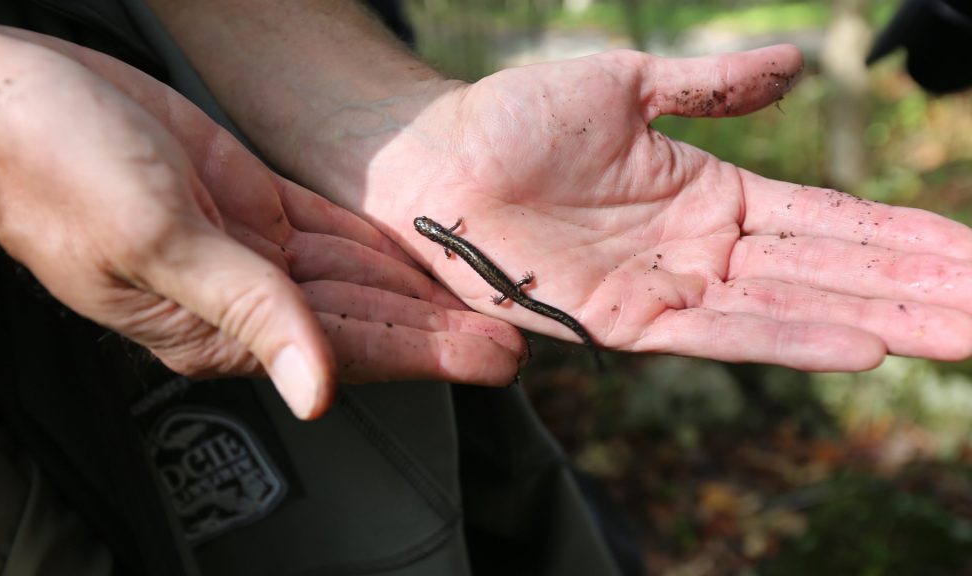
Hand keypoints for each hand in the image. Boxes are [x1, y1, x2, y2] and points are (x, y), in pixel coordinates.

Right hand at [0, 26, 525, 418]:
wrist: (15, 99)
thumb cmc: (59, 171)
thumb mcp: (161, 242)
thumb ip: (250, 314)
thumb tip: (317, 394)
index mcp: (219, 326)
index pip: (344, 352)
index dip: (424, 355)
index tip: (494, 358)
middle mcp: (243, 298)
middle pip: (363, 320)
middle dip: (439, 328)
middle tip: (517, 331)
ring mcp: (250, 250)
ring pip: (355, 278)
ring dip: (419, 291)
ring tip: (486, 299)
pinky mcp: (250, 204)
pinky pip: (331, 235)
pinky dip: (379, 248)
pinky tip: (423, 257)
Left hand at [360, 45, 971, 369]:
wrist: (435, 155)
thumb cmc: (516, 117)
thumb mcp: (628, 85)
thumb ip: (713, 87)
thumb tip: (799, 64)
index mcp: (714, 196)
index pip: (829, 220)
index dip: (902, 237)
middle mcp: (703, 250)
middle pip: (830, 272)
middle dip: (920, 288)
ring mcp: (667, 287)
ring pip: (792, 308)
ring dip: (882, 319)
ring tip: (965, 333)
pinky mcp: (621, 319)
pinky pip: (717, 334)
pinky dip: (788, 341)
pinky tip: (863, 347)